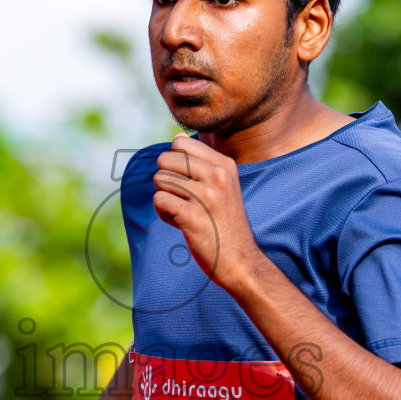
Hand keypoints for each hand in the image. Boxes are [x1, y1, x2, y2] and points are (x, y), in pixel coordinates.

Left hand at [153, 133, 266, 293]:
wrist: (240, 261)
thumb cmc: (225, 224)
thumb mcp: (223, 187)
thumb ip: (202, 163)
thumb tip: (177, 138)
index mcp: (224, 165)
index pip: (180, 142)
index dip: (175, 163)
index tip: (189, 183)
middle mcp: (217, 175)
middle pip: (165, 159)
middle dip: (166, 180)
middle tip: (184, 200)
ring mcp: (205, 195)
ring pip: (160, 179)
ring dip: (165, 199)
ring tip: (185, 213)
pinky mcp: (192, 215)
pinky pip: (159, 200)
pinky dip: (164, 214)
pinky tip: (182, 224)